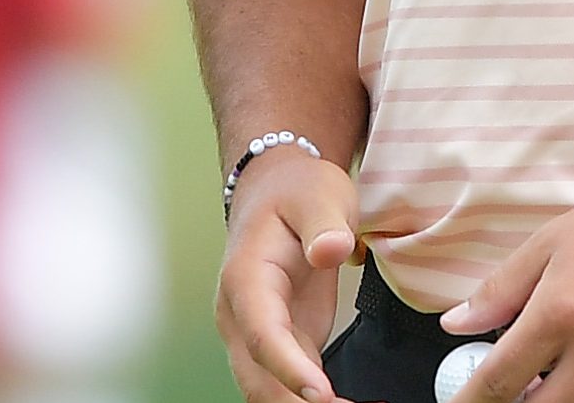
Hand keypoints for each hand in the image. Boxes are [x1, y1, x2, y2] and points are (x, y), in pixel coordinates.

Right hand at [217, 144, 363, 402]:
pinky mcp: (282, 340)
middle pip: (258, 376)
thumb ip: (324, 223)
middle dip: (294, 402)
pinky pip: (289, 382)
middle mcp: (241, 315)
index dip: (289, 368)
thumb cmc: (296, 192)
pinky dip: (311, 400)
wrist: (277, 191)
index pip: (263, 334)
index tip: (320, 393)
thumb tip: (331, 250)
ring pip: (268, 387)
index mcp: (246, 280)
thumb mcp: (318, 194)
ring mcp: (257, 332)